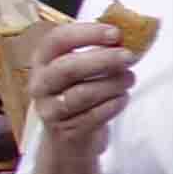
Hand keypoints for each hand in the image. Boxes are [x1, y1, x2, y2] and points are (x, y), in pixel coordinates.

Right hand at [23, 16, 139, 146]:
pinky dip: (113, 105)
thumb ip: (100, 50)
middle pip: (67, 68)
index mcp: (43, 60)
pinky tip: (123, 98)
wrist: (70, 140)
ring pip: (82, 94)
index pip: (57, 40)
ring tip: (130, 78)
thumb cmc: (80, 93)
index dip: (87, 34)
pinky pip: (93, 116)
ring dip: (112, 84)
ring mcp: (50, 109)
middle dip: (102, 60)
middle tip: (130, 56)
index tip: (116, 33)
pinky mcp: (66, 132)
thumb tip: (131, 34)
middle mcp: (41, 83)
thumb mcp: (83, 69)